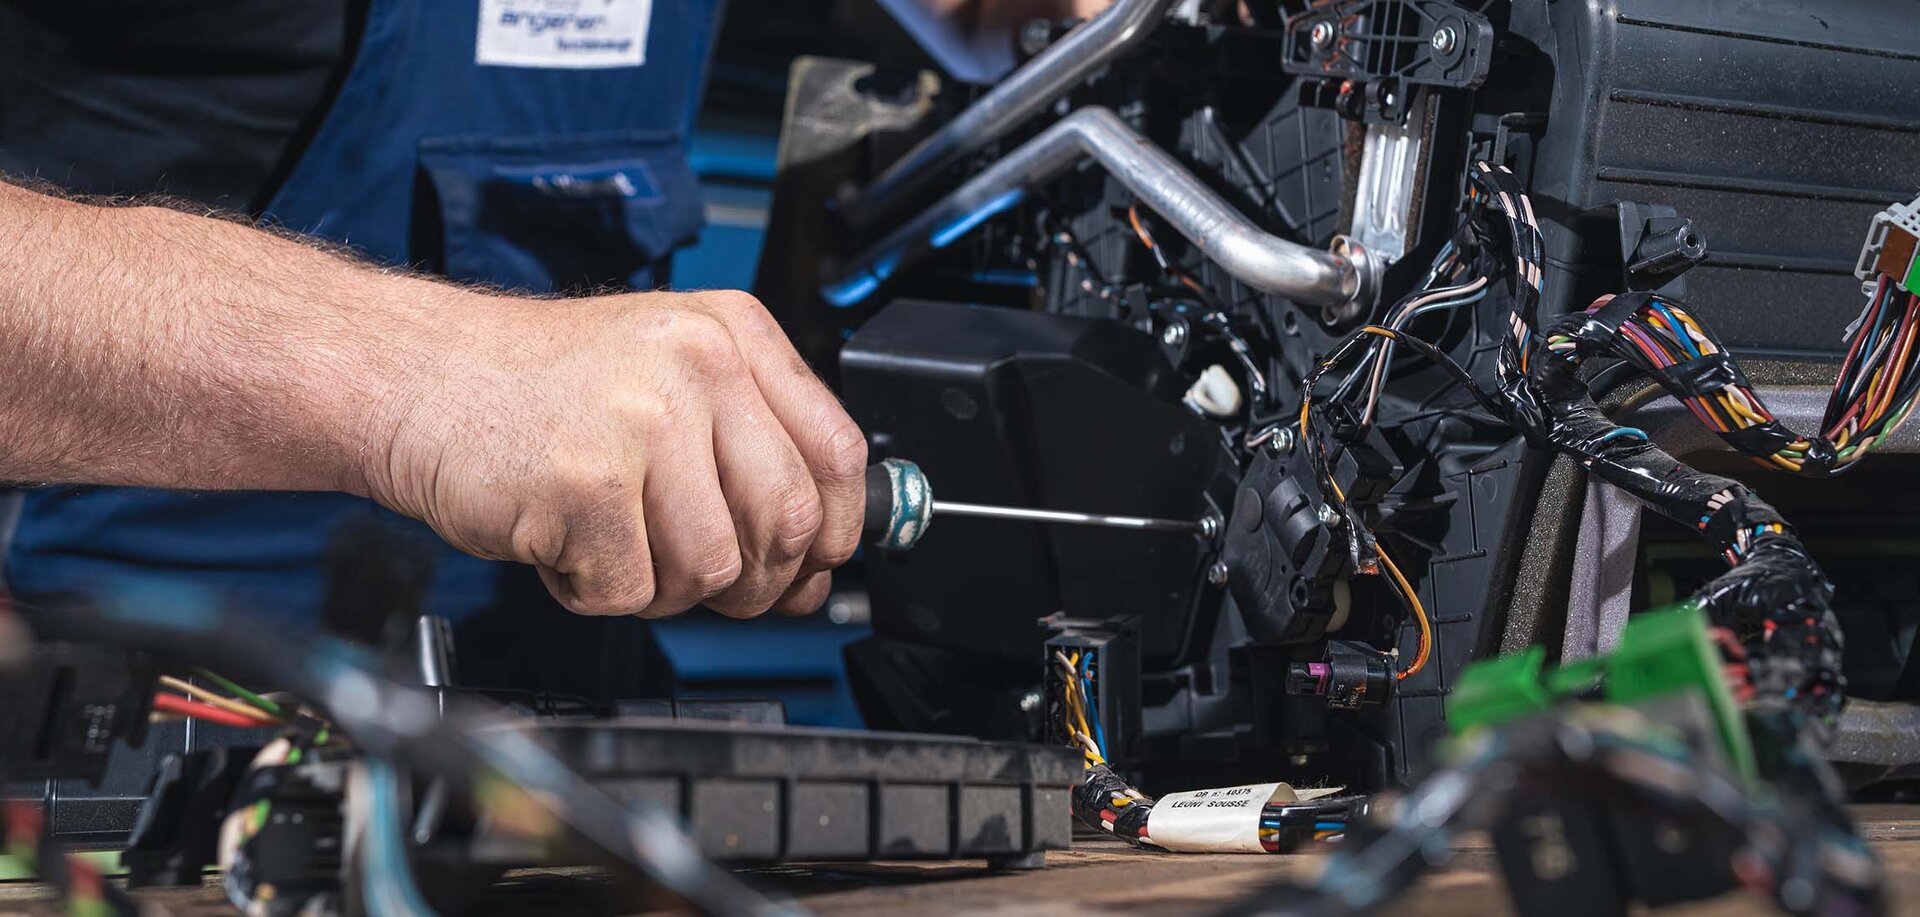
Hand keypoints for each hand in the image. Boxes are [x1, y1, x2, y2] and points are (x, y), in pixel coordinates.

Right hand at [363, 290, 866, 618]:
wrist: (416, 376)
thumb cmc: (538, 387)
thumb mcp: (667, 376)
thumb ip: (751, 447)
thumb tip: (821, 560)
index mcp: (732, 332)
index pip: (838, 453)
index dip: (835, 530)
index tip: (811, 563)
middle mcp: (699, 364)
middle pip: (789, 521)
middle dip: (754, 578)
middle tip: (703, 577)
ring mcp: (643, 420)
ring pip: (714, 567)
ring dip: (665, 588)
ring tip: (616, 547)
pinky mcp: (587, 481)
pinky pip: (632, 590)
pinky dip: (595, 591)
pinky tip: (567, 545)